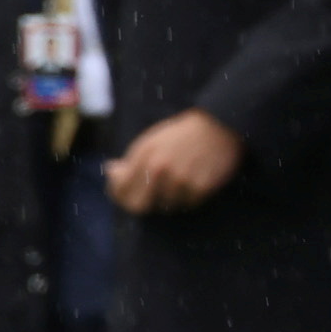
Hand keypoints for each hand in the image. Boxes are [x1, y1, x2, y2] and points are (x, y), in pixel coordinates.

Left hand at [106, 109, 244, 214]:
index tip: (126, 195)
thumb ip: (131, 159)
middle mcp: (159, 168)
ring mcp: (180, 180)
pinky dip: (189, 197)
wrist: (220, 125)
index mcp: (143, 155)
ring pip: (166, 206)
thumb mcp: (151, 140)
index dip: (121, 196)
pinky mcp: (200, 187)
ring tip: (180, 179)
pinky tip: (194, 180)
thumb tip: (111, 172)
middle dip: (143, 203)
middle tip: (152, 195)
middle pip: (139, 206)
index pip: (121, 191)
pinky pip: (188, 204)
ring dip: (170, 198)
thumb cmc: (182, 133)